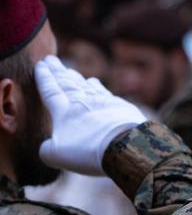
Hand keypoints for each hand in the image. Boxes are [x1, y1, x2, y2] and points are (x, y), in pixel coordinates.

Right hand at [34, 55, 146, 174]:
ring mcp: (104, 102)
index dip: (44, 77)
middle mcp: (83, 102)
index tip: (40, 65)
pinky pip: (104, 92)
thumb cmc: (88, 150)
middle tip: (50, 60)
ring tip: (69, 70)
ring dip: (75, 77)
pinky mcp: (121, 107)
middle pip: (67, 84)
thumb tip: (49, 146)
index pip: (51, 90)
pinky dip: (96, 86)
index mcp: (64, 111)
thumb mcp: (56, 154)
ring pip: (85, 86)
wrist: (127, 144)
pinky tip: (94, 82)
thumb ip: (47, 149)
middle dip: (57, 71)